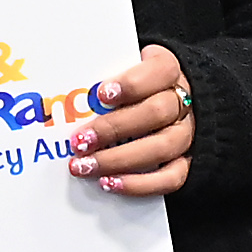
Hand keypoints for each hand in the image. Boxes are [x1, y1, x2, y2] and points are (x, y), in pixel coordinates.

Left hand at [69, 44, 192, 197]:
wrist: (168, 98)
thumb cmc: (135, 83)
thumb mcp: (123, 67)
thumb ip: (103, 73)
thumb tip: (64, 92)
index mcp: (168, 71)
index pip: (160, 72)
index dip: (131, 84)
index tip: (101, 95)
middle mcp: (182, 102)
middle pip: (155, 113)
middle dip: (113, 128)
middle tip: (79, 141)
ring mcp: (186, 134)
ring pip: (161, 148)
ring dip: (118, 160)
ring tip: (86, 166)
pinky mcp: (186, 161)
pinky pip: (171, 178)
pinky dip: (139, 184)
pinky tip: (109, 183)